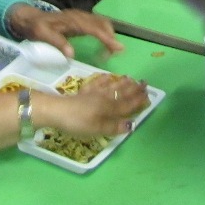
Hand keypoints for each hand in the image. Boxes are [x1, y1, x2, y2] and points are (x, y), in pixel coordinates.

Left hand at [7, 4, 123, 57]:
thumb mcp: (43, 35)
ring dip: (109, 35)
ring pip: (102, 23)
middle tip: (113, 54)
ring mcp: (81, 17)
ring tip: (109, 52)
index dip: (107, 38)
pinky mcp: (81, 20)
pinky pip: (97, 24)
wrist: (31, 19)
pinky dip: (104, 34)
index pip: (94, 28)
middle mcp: (79, 16)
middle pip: (103, 23)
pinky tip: (103, 45)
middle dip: (111, 37)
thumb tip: (72, 54)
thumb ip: (57, 43)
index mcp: (72, 20)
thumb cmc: (37, 27)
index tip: (118, 48)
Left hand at [33, 74, 149, 137]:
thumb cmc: (77, 122)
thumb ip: (114, 126)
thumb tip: (131, 125)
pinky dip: (103, 79)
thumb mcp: (97, 128)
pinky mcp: (83, 91)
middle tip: (144, 83)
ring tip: (130, 78)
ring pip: (111, 86)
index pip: (127, 104)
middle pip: (121, 93)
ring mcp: (93, 93)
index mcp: (108, 108)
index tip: (148, 94)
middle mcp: (103, 98)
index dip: (137, 100)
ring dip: (121, 83)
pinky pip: (96, 83)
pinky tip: (107, 76)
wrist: (56, 110)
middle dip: (133, 89)